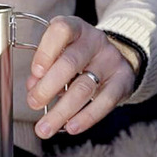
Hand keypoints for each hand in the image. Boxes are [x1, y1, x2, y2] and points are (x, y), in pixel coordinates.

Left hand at [26, 16, 135, 138]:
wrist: (115, 56)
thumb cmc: (77, 56)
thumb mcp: (60, 53)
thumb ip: (44, 68)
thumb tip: (33, 87)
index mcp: (75, 28)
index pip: (61, 31)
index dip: (46, 52)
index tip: (35, 73)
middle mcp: (94, 41)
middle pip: (70, 63)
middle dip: (48, 87)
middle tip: (33, 104)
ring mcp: (111, 60)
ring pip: (84, 88)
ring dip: (61, 111)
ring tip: (45, 128)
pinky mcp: (124, 80)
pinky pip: (105, 101)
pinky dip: (86, 117)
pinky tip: (71, 127)